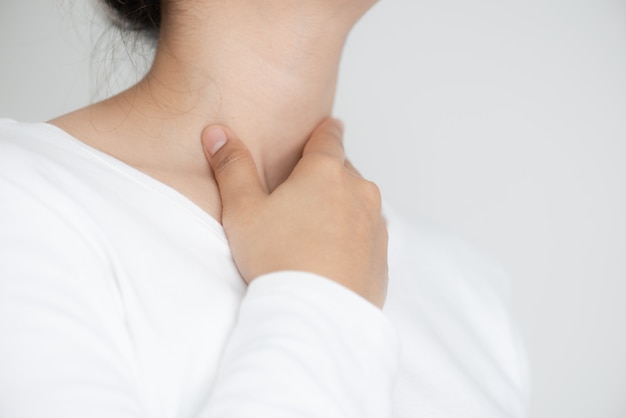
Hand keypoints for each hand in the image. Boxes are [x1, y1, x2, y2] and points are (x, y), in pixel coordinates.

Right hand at [201, 118, 387, 307]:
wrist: (316, 314)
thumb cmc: (277, 259)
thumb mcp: (243, 210)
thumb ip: (232, 167)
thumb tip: (216, 132)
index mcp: (326, 172)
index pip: (330, 137)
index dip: (326, 131)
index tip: (329, 126)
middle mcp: (359, 191)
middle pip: (345, 170)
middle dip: (328, 173)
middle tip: (305, 189)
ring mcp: (374, 223)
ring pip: (359, 201)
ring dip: (343, 204)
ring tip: (316, 224)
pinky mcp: (382, 254)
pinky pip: (368, 233)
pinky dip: (354, 234)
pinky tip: (332, 251)